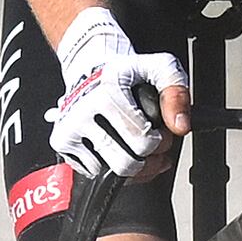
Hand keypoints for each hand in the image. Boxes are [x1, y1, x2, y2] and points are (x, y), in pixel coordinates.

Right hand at [47, 6, 188, 187]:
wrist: (90, 67)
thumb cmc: (126, 72)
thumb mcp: (161, 68)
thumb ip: (176, 92)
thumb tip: (180, 126)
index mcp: (108, 92)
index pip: (143, 141)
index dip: (162, 142)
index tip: (161, 132)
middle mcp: (84, 111)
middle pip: (126, 163)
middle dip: (147, 160)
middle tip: (151, 144)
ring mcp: (69, 128)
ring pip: (108, 173)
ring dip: (131, 168)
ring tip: (135, 149)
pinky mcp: (61, 142)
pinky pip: (92, 173)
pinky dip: (109, 169)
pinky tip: (117, 152)